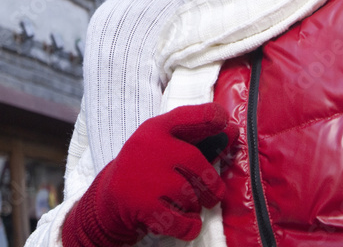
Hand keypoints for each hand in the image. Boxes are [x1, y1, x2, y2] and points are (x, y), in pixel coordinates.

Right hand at [62, 103, 236, 245]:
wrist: (109, 199)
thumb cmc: (146, 167)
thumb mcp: (164, 144)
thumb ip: (196, 138)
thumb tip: (233, 132)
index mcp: (157, 128)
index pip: (187, 115)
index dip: (210, 117)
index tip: (226, 122)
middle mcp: (152, 148)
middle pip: (197, 162)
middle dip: (212, 184)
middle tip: (214, 194)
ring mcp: (148, 177)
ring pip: (191, 194)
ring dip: (196, 205)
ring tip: (187, 205)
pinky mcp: (145, 206)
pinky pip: (182, 221)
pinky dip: (190, 226)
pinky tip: (186, 222)